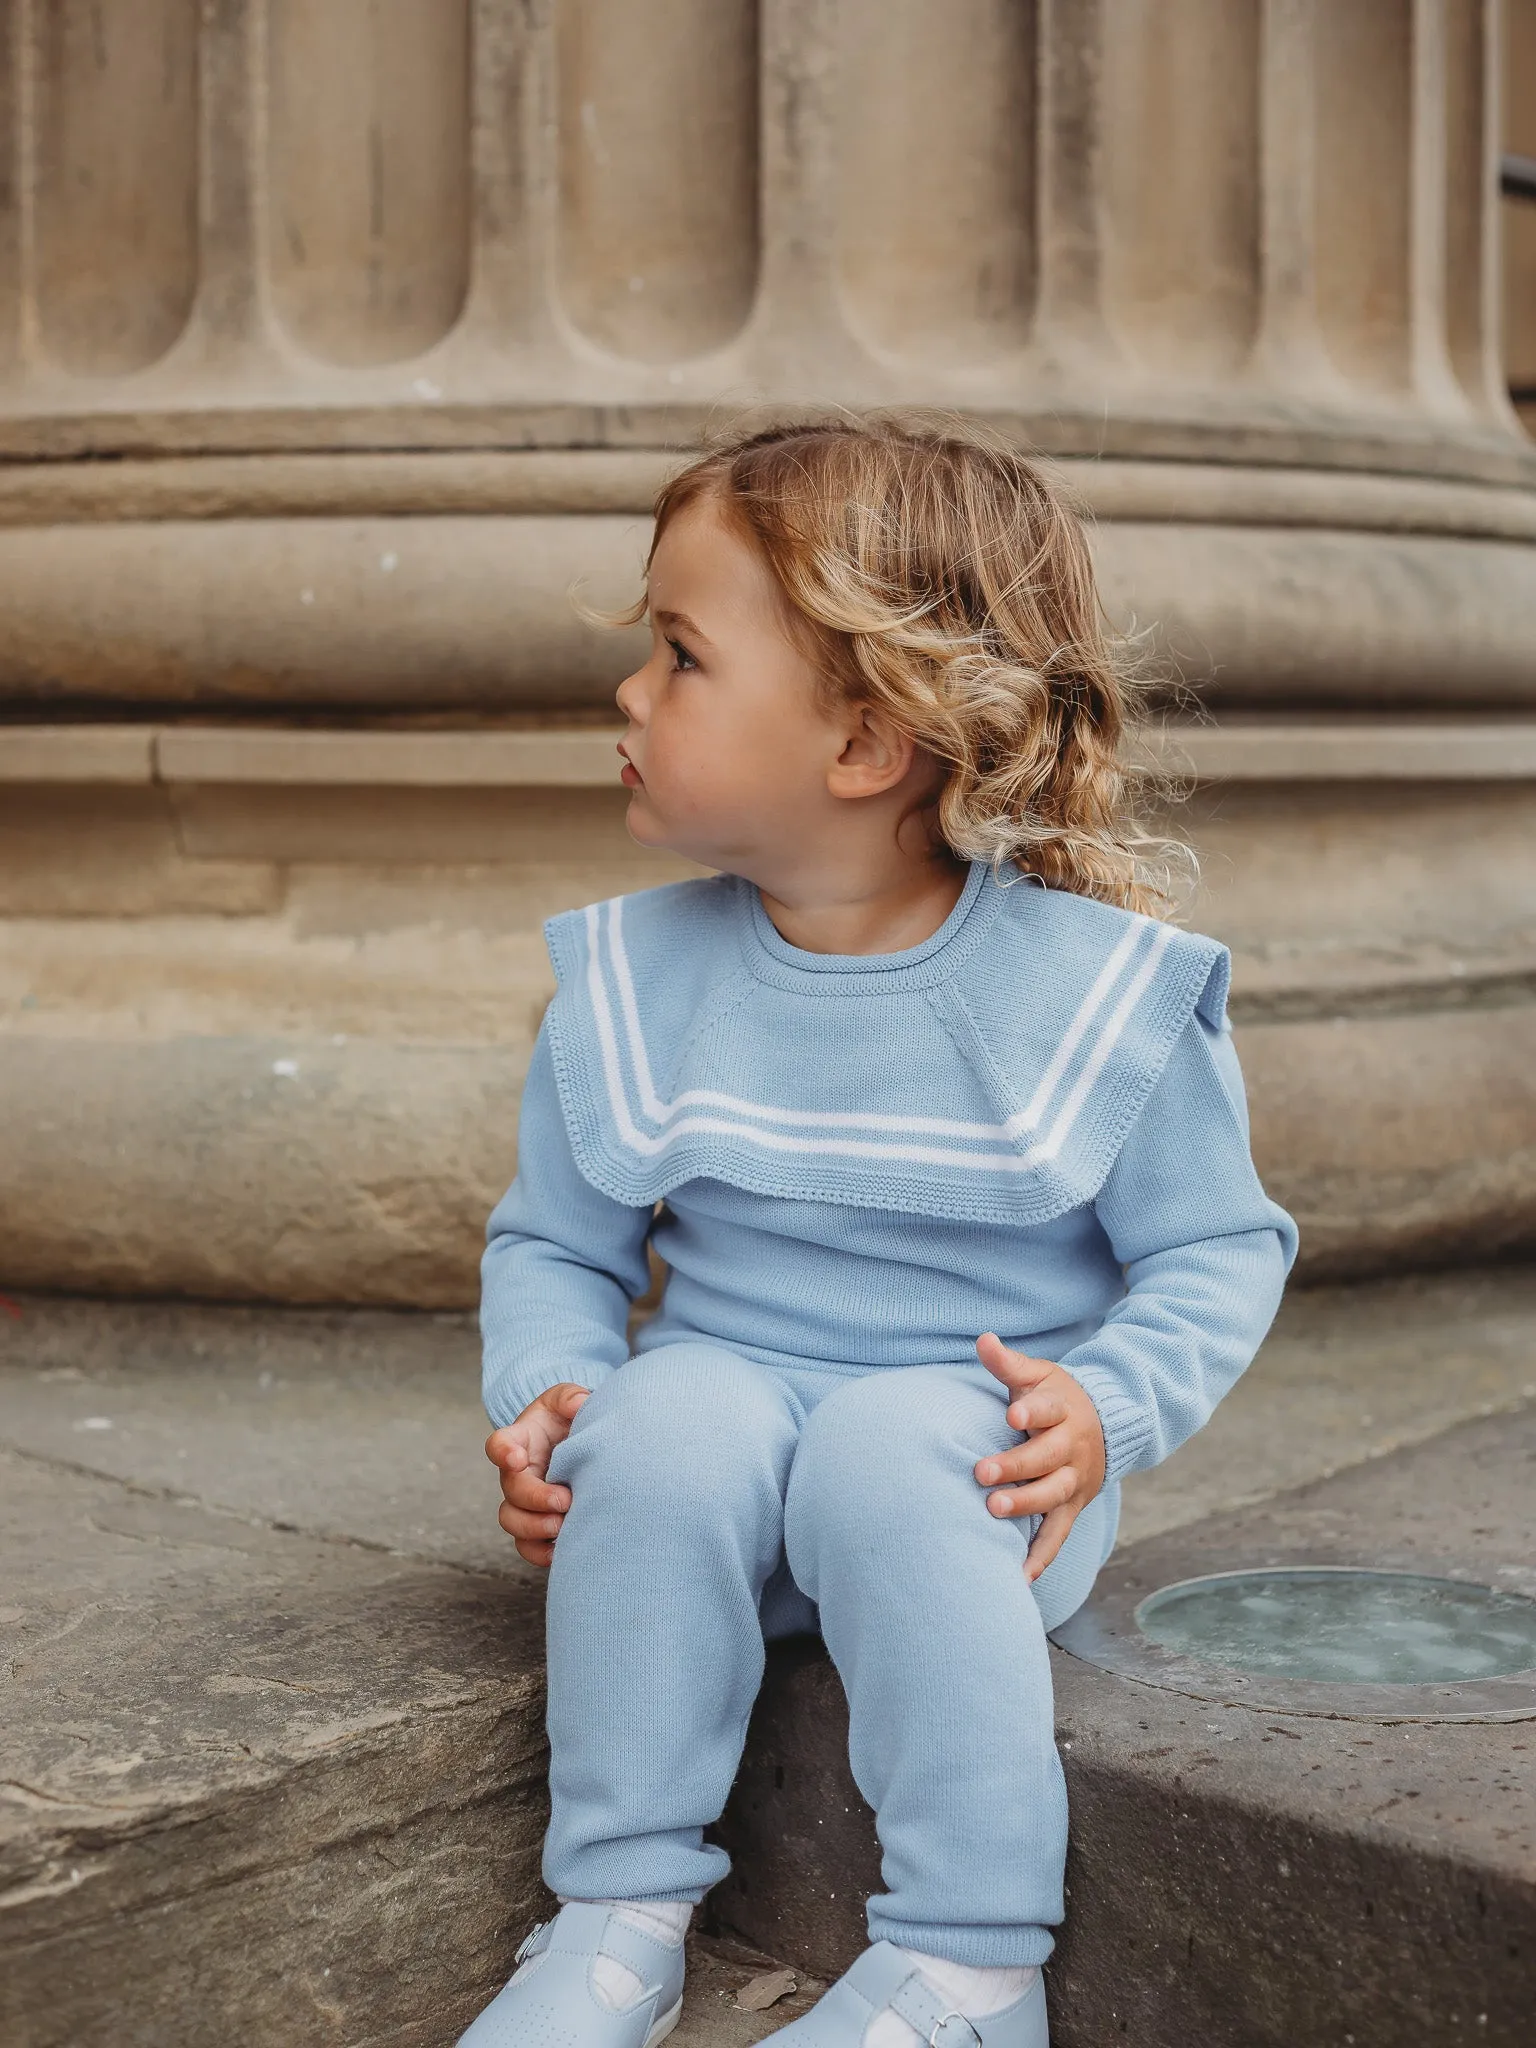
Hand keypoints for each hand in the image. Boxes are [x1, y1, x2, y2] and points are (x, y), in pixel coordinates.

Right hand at [485, 1383, 590, 1567]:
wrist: (579, 1444)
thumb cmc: (568, 1419)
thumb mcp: (567, 1400)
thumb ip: (570, 1397)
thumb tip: (578, 1405)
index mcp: (519, 1440)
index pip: (499, 1444)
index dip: (503, 1453)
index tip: (518, 1458)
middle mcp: (516, 1474)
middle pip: (510, 1491)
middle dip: (535, 1499)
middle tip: (565, 1500)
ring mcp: (524, 1501)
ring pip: (513, 1522)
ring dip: (535, 1528)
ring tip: (562, 1526)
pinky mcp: (536, 1523)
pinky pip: (527, 1546)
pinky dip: (540, 1553)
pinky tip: (561, 1551)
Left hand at [972, 1333, 1106, 1582]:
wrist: (1104, 1426)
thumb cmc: (1054, 1398)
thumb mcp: (1038, 1375)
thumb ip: (1008, 1363)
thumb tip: (982, 1339)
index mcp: (1061, 1410)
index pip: (1048, 1409)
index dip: (1031, 1412)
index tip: (1013, 1415)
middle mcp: (1071, 1447)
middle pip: (1046, 1458)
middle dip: (1016, 1466)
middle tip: (982, 1472)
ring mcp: (1073, 1480)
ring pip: (1053, 1495)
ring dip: (1026, 1505)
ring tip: (994, 1511)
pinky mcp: (1072, 1507)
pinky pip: (1058, 1535)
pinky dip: (1041, 1556)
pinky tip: (1019, 1576)